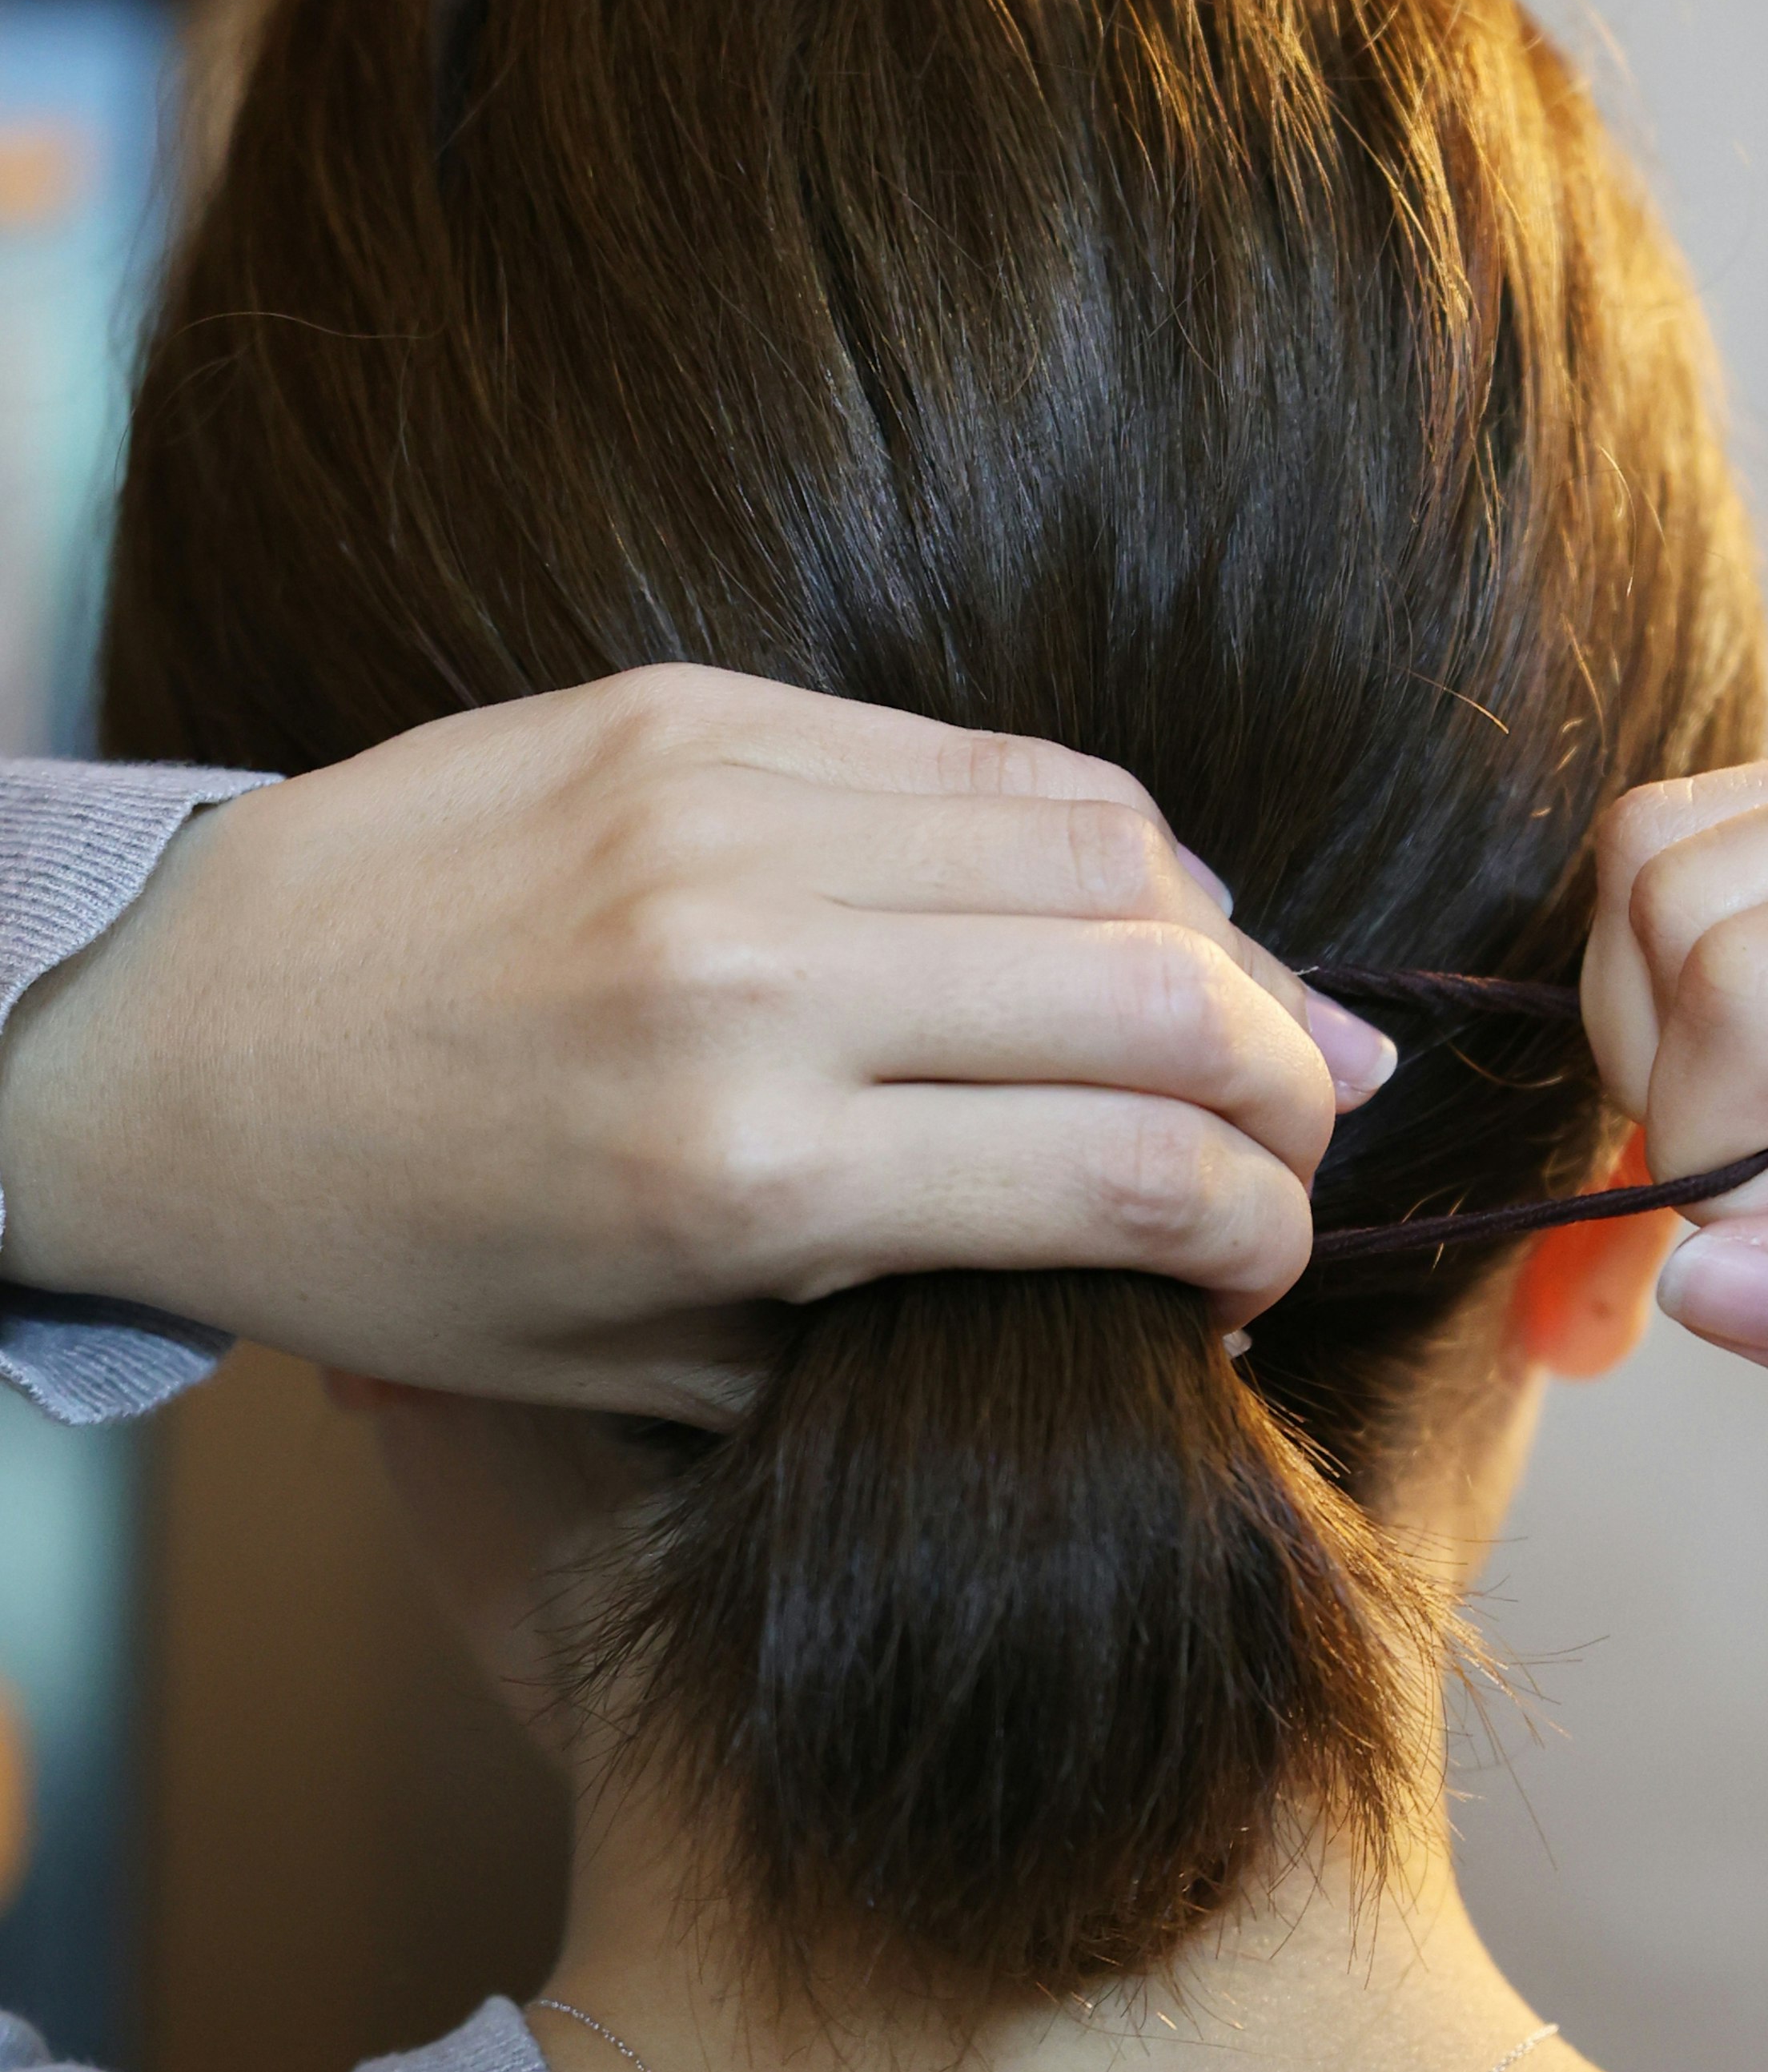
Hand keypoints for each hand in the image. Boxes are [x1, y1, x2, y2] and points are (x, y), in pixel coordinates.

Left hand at [0, 668, 1390, 1420]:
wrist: (160, 1046)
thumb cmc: (407, 1248)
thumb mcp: (654, 1363)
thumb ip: (918, 1304)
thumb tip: (1168, 1235)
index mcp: (742, 1178)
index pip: (1130, 1175)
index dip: (1261, 1228)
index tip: (1267, 1269)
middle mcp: (750, 975)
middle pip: (1165, 990)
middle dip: (1288, 1080)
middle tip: (1302, 1137)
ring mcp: (721, 812)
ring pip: (1105, 839)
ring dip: (1220, 941)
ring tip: (1240, 1018)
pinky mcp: (690, 707)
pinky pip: (977, 757)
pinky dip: (1095, 839)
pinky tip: (1124, 906)